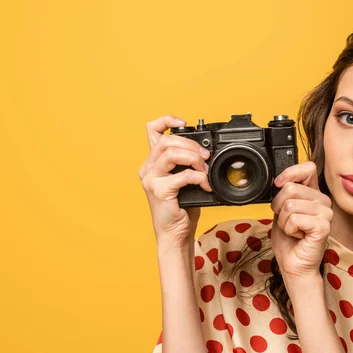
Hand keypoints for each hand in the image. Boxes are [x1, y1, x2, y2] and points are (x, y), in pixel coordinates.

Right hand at [138, 115, 211, 248]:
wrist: (175, 233)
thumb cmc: (181, 207)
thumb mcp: (184, 179)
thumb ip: (187, 163)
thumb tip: (205, 151)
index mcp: (153, 162)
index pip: (152, 130)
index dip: (166, 120)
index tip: (184, 122)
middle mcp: (148, 168)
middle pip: (166, 140)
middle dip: (190, 144)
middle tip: (204, 156)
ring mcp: (151, 179)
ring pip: (171, 153)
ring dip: (194, 158)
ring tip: (204, 170)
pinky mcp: (159, 191)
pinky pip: (183, 175)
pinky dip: (198, 177)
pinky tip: (205, 185)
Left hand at [270, 161, 332, 280]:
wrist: (293, 265)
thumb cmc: (288, 241)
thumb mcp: (281, 211)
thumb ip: (283, 195)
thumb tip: (278, 181)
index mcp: (313, 194)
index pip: (308, 167)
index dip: (289, 173)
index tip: (278, 184)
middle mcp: (323, 201)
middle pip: (290, 188)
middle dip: (279, 207)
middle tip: (287, 222)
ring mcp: (326, 213)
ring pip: (289, 205)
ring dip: (283, 221)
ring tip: (293, 230)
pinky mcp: (323, 226)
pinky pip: (294, 219)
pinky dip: (289, 230)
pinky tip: (298, 236)